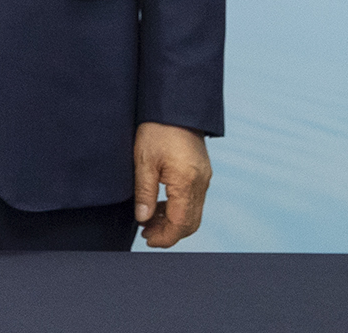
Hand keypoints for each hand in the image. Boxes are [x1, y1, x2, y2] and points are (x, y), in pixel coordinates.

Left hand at [134, 122, 211, 246]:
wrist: (175, 107)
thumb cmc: (156, 130)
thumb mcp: (143, 161)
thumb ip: (144, 193)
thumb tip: (143, 219)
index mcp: (187, 182)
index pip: (181, 223)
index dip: (165, 237)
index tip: (148, 241)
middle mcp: (201, 184)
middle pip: (190, 222)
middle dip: (169, 233)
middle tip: (146, 234)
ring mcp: (204, 179)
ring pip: (193, 213)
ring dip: (173, 222)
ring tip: (149, 222)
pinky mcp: (202, 173)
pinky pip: (194, 200)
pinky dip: (178, 209)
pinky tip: (160, 206)